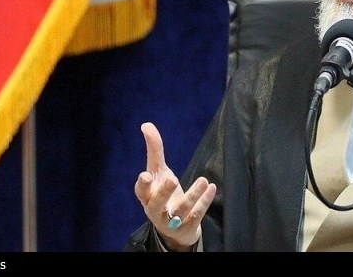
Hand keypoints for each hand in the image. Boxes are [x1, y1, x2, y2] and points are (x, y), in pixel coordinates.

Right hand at [134, 122, 216, 251]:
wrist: (175, 228)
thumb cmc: (162, 193)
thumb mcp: (159, 172)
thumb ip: (154, 150)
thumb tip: (146, 125)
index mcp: (147, 196)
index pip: (141, 192)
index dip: (142, 185)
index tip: (145, 175)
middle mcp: (156, 211)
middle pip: (157, 204)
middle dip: (164, 193)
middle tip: (172, 179)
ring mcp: (171, 222)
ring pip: (181, 210)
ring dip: (192, 195)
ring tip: (203, 180)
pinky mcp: (186, 228)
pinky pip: (196, 215)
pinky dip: (204, 202)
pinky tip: (211, 187)